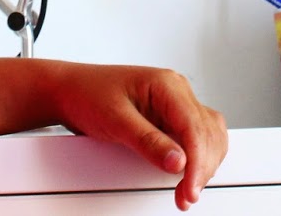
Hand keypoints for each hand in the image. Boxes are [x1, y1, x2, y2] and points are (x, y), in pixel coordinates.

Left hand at [45, 62, 227, 210]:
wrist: (70, 91)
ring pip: (209, 135)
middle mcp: (177, 92)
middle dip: (202, 167)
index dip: (198, 161)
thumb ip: (148, 141)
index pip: (195, 126)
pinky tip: (188, 174)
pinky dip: (198, 157)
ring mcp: (176, 104)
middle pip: (207, 133)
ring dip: (204, 164)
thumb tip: (177, 162)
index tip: (189, 188)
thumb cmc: (88, 94)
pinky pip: (197, 137)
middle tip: (186, 196)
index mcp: (167, 85)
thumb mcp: (115, 119)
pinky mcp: (171, 117)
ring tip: (186, 190)